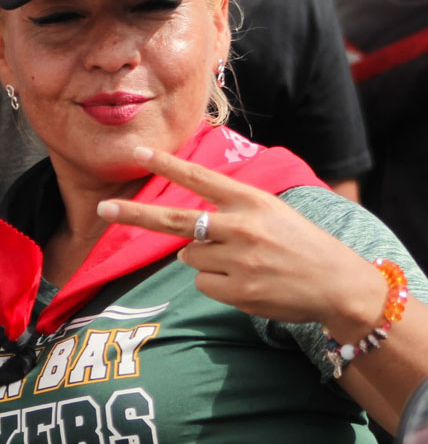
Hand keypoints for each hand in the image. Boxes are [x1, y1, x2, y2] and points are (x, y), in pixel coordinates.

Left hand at [95, 147, 383, 334]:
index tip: (137, 152)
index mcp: (249, 201)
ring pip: (191, 257)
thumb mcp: (272, 212)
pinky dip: (217, 285)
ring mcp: (238, 260)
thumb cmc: (302, 244)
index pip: (199, 178)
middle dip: (134, 213)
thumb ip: (230, 212)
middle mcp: (239, 227)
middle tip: (102, 208)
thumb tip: (186, 236)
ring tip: (246, 263)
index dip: (166, 164)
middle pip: (174, 219)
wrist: (340, 284)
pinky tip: (248, 283)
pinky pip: (203, 284)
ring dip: (207, 261)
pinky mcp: (238, 291)